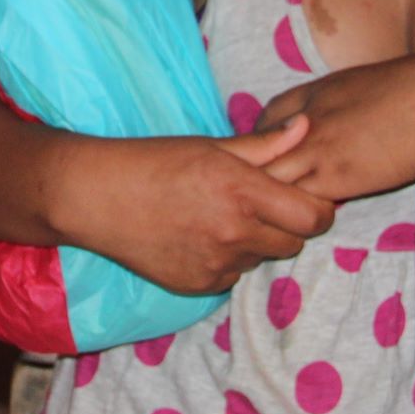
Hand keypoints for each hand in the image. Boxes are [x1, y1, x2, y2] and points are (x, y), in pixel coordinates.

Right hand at [49, 120, 338, 296]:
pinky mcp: (200, 285)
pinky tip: (197, 235)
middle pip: (294, 242)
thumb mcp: (210, 146)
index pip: (314, 218)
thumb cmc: (153, 161)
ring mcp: (218, 265)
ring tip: (219, 215)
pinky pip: (232, 275)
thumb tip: (306, 128)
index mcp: (242, 192)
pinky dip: (226, 258)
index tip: (303, 197)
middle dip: (286, 224)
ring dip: (254, 241)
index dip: (316, 209)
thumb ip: (264, 145)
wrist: (97, 197)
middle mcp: (235, 233)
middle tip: (259, 203)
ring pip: (261, 258)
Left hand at [255, 55, 414, 201]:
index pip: (263, 122)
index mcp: (308, 94)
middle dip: (255, 174)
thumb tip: (324, 120)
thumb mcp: (356, 87)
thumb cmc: (410, 93)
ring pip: (267, 182)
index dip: (263, 144)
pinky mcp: (332, 180)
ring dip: (270, 198)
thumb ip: (332, 105)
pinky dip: (294, 212)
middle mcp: (301, 121)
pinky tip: (301, 220)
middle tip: (264, 192)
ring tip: (275, 213)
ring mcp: (313, 151)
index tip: (272, 159)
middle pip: (254, 154)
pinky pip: (295, 202)